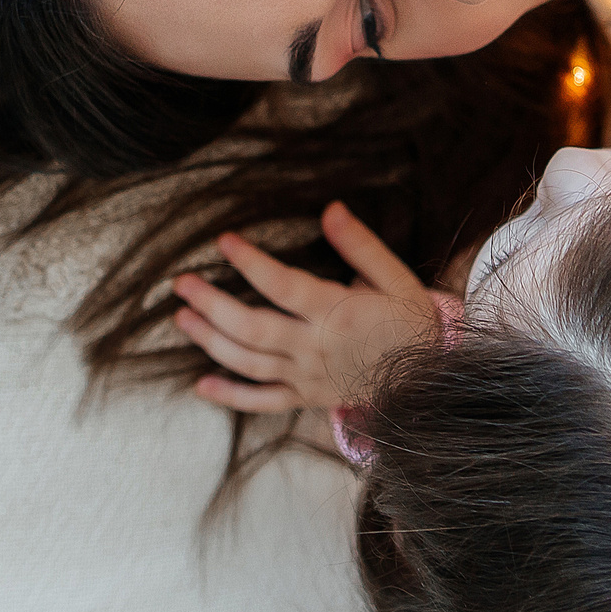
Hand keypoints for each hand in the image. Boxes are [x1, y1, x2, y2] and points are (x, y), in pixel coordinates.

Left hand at [172, 201, 445, 411]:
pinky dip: (231, 397)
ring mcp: (307, 377)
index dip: (251, 263)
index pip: (284, 286)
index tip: (223, 241)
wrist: (429, 375)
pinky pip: (263, 401)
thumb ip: (360, 245)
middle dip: (212, 305)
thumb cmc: (408, 320)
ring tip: (182, 317)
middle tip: (182, 282)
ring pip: (249, 362)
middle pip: (253, 328)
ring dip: (211, 342)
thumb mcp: (394, 277)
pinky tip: (201, 385)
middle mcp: (316, 348)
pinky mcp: (306, 397)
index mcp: (337, 313)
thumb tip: (331, 210)